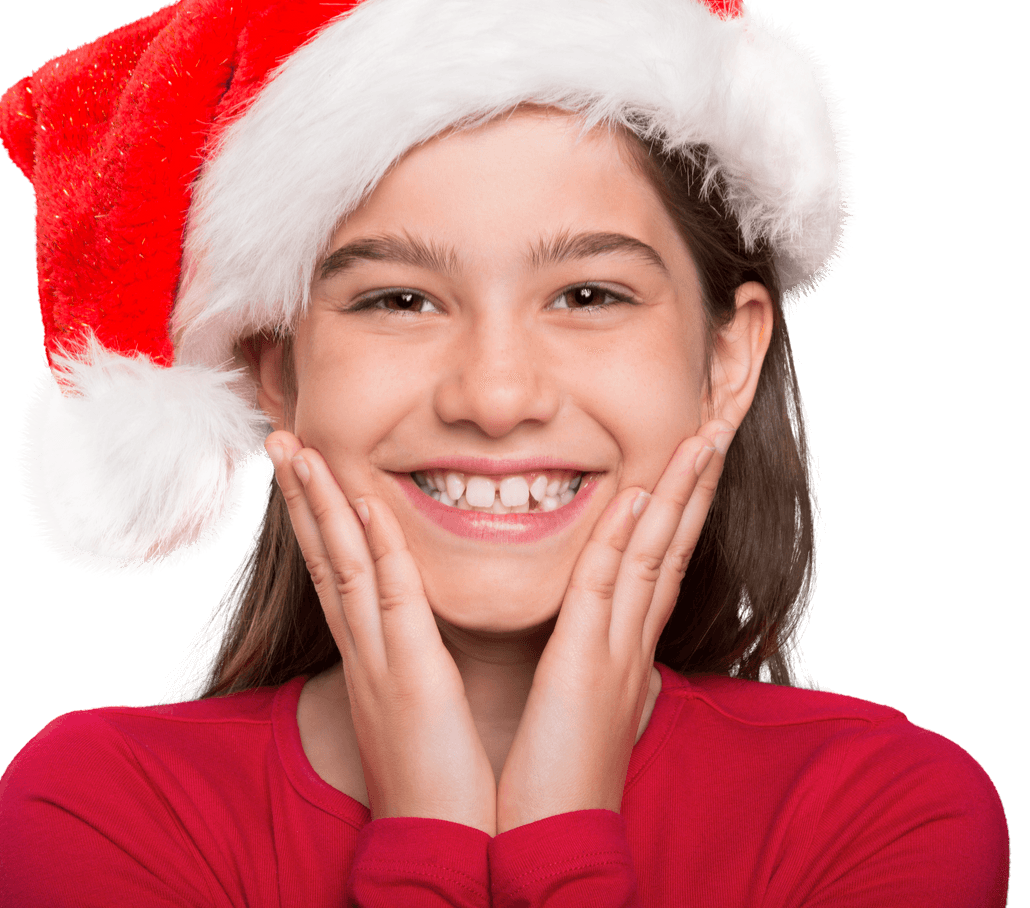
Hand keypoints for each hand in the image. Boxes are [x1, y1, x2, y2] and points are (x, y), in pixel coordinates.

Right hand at [264, 431, 497, 835]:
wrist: (436, 848)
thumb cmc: (440, 779)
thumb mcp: (422, 706)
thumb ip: (418, 662)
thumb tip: (426, 637)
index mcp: (371, 654)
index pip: (337, 571)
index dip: (319, 519)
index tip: (307, 470)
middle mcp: (363, 649)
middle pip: (324, 557)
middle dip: (301, 497)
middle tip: (282, 440)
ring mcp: (381, 660)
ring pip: (343, 565)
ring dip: (322, 505)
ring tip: (300, 451)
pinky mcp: (411, 676)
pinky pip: (391, 601)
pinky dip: (377, 550)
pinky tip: (367, 504)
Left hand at [495, 419, 734, 833]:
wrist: (556, 847)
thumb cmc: (560, 777)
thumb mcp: (590, 711)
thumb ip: (610, 675)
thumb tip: (633, 663)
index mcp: (628, 649)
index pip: (665, 563)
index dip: (683, 510)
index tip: (696, 462)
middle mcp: (634, 643)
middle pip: (675, 547)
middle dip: (698, 486)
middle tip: (718, 428)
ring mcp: (617, 653)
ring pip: (656, 556)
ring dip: (678, 495)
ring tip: (701, 439)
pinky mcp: (585, 670)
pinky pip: (605, 591)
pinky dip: (623, 541)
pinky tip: (636, 495)